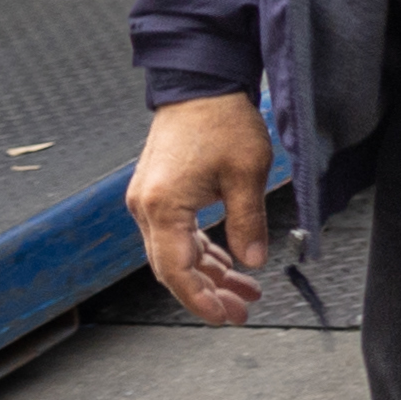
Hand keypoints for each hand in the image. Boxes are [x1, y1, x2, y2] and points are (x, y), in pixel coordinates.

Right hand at [127, 91, 278, 327]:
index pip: (175, 270)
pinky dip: (202, 252)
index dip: (200, 299)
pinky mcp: (160, 193)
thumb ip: (248, 222)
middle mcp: (146, 207)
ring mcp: (150, 200)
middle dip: (208, 293)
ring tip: (246, 291)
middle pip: (173, 267)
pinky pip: (178, 235)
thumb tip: (254, 262)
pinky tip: (228, 264)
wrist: (200, 84)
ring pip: (176, 253)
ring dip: (209, 274)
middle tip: (242, 310)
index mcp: (163, 206)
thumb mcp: (247, 173)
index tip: (225, 316)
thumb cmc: (221, 121)